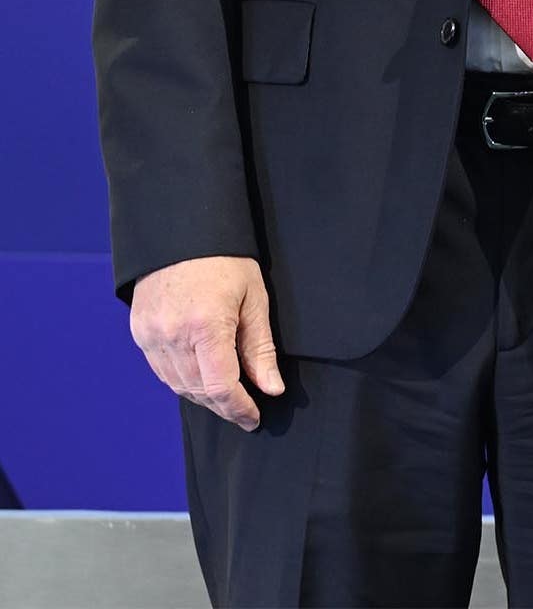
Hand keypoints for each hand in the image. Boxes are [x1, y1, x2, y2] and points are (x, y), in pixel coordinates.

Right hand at [131, 255, 284, 431]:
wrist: (181, 235)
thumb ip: (260, 348)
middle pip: (198, 390)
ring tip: (227, 399)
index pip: (221, 386)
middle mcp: (172, 336)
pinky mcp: (140, 333)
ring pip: (177, 385)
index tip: (254, 418)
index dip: (239, 408)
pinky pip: (162, 370)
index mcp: (205, 326)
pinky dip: (182, 381)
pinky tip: (201, 380)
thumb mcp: (254, 299)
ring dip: (203, 397)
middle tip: (245, 413)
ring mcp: (151, 336)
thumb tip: (272, 388)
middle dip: (224, 407)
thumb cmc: (226, 262)